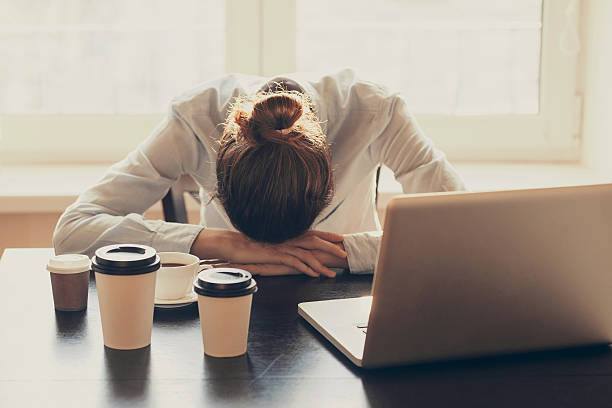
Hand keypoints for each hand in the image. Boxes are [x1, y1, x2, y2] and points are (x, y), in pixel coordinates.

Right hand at [217, 241, 348, 276]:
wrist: (233, 244)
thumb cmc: (251, 245)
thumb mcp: (271, 243)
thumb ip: (283, 244)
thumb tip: (293, 250)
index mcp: (288, 234)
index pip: (312, 232)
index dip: (327, 235)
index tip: (341, 238)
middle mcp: (287, 238)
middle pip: (314, 240)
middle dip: (331, 247)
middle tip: (344, 253)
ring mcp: (282, 246)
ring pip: (307, 253)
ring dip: (322, 264)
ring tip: (332, 272)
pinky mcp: (275, 255)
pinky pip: (294, 262)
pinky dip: (306, 268)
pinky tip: (314, 275)